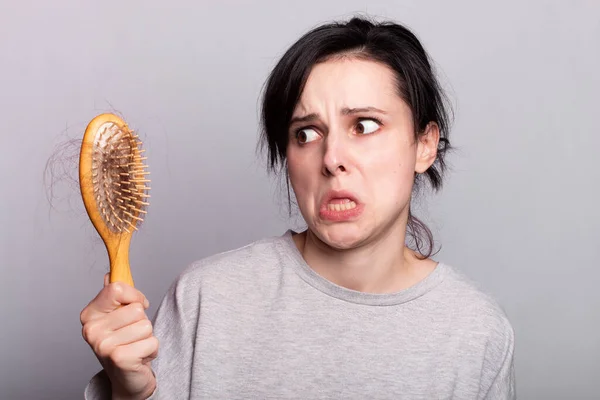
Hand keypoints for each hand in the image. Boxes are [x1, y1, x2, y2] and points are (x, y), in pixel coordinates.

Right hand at [80, 274, 158, 398]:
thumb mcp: (117, 317)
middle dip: (142, 321)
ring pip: (146, 325)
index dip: (134, 296)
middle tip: (132, 335)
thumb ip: (115, 296)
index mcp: (89, 315)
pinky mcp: (119, 358)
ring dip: (147, 336)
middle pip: (136, 309)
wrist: (127, 379)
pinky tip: (140, 357)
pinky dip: (151, 349)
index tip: (136, 305)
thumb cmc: (124, 344)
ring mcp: (103, 346)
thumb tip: (110, 274)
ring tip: (136, 346)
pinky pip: (152, 341)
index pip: (117, 288)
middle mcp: (91, 330)